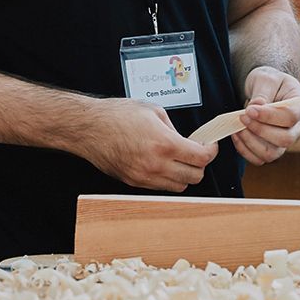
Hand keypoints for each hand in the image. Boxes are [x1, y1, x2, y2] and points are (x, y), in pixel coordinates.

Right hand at [87, 98, 217, 192]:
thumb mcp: (153, 111)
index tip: (210, 146)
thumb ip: (174, 128)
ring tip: (178, 159)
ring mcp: (144, 177)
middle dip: (200, 164)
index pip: (201, 158)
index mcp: (164, 144)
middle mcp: (156, 165)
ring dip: (184, 174)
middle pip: (194, 177)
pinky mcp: (134, 183)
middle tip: (196, 152)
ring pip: (179, 187)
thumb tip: (186, 140)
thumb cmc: (117, 115)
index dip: (211, 151)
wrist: (89, 128)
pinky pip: (160, 187)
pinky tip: (162, 164)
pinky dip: (167, 178)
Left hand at [232, 66, 299, 165]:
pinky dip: (245, 150)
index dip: (269, 117)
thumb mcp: (266, 79)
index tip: (250, 110)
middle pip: (285, 140)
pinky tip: (236, 135)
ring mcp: (284, 140)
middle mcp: (296, 127)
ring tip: (237, 127)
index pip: (290, 117)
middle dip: (260, 130)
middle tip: (242, 117)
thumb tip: (256, 106)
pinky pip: (259, 158)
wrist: (265, 88)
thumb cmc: (269, 82)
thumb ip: (263, 92)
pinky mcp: (271, 148)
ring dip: (251, 143)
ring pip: (272, 154)